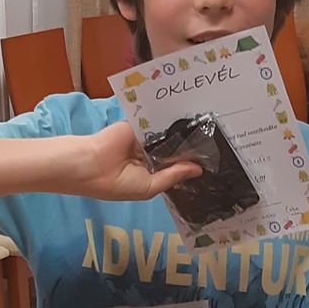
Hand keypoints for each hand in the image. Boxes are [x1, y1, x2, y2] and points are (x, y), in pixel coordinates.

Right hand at [70, 120, 201, 204]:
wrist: (91, 166)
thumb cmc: (118, 184)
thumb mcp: (150, 187)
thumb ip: (174, 176)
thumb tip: (198, 169)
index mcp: (150, 172)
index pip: (175, 166)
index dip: (190, 164)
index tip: (212, 160)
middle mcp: (149, 155)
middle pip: (174, 150)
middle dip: (189, 148)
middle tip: (217, 143)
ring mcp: (144, 138)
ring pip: (167, 136)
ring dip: (181, 135)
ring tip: (208, 130)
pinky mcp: (138, 124)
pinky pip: (157, 123)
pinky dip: (169, 123)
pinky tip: (188, 121)